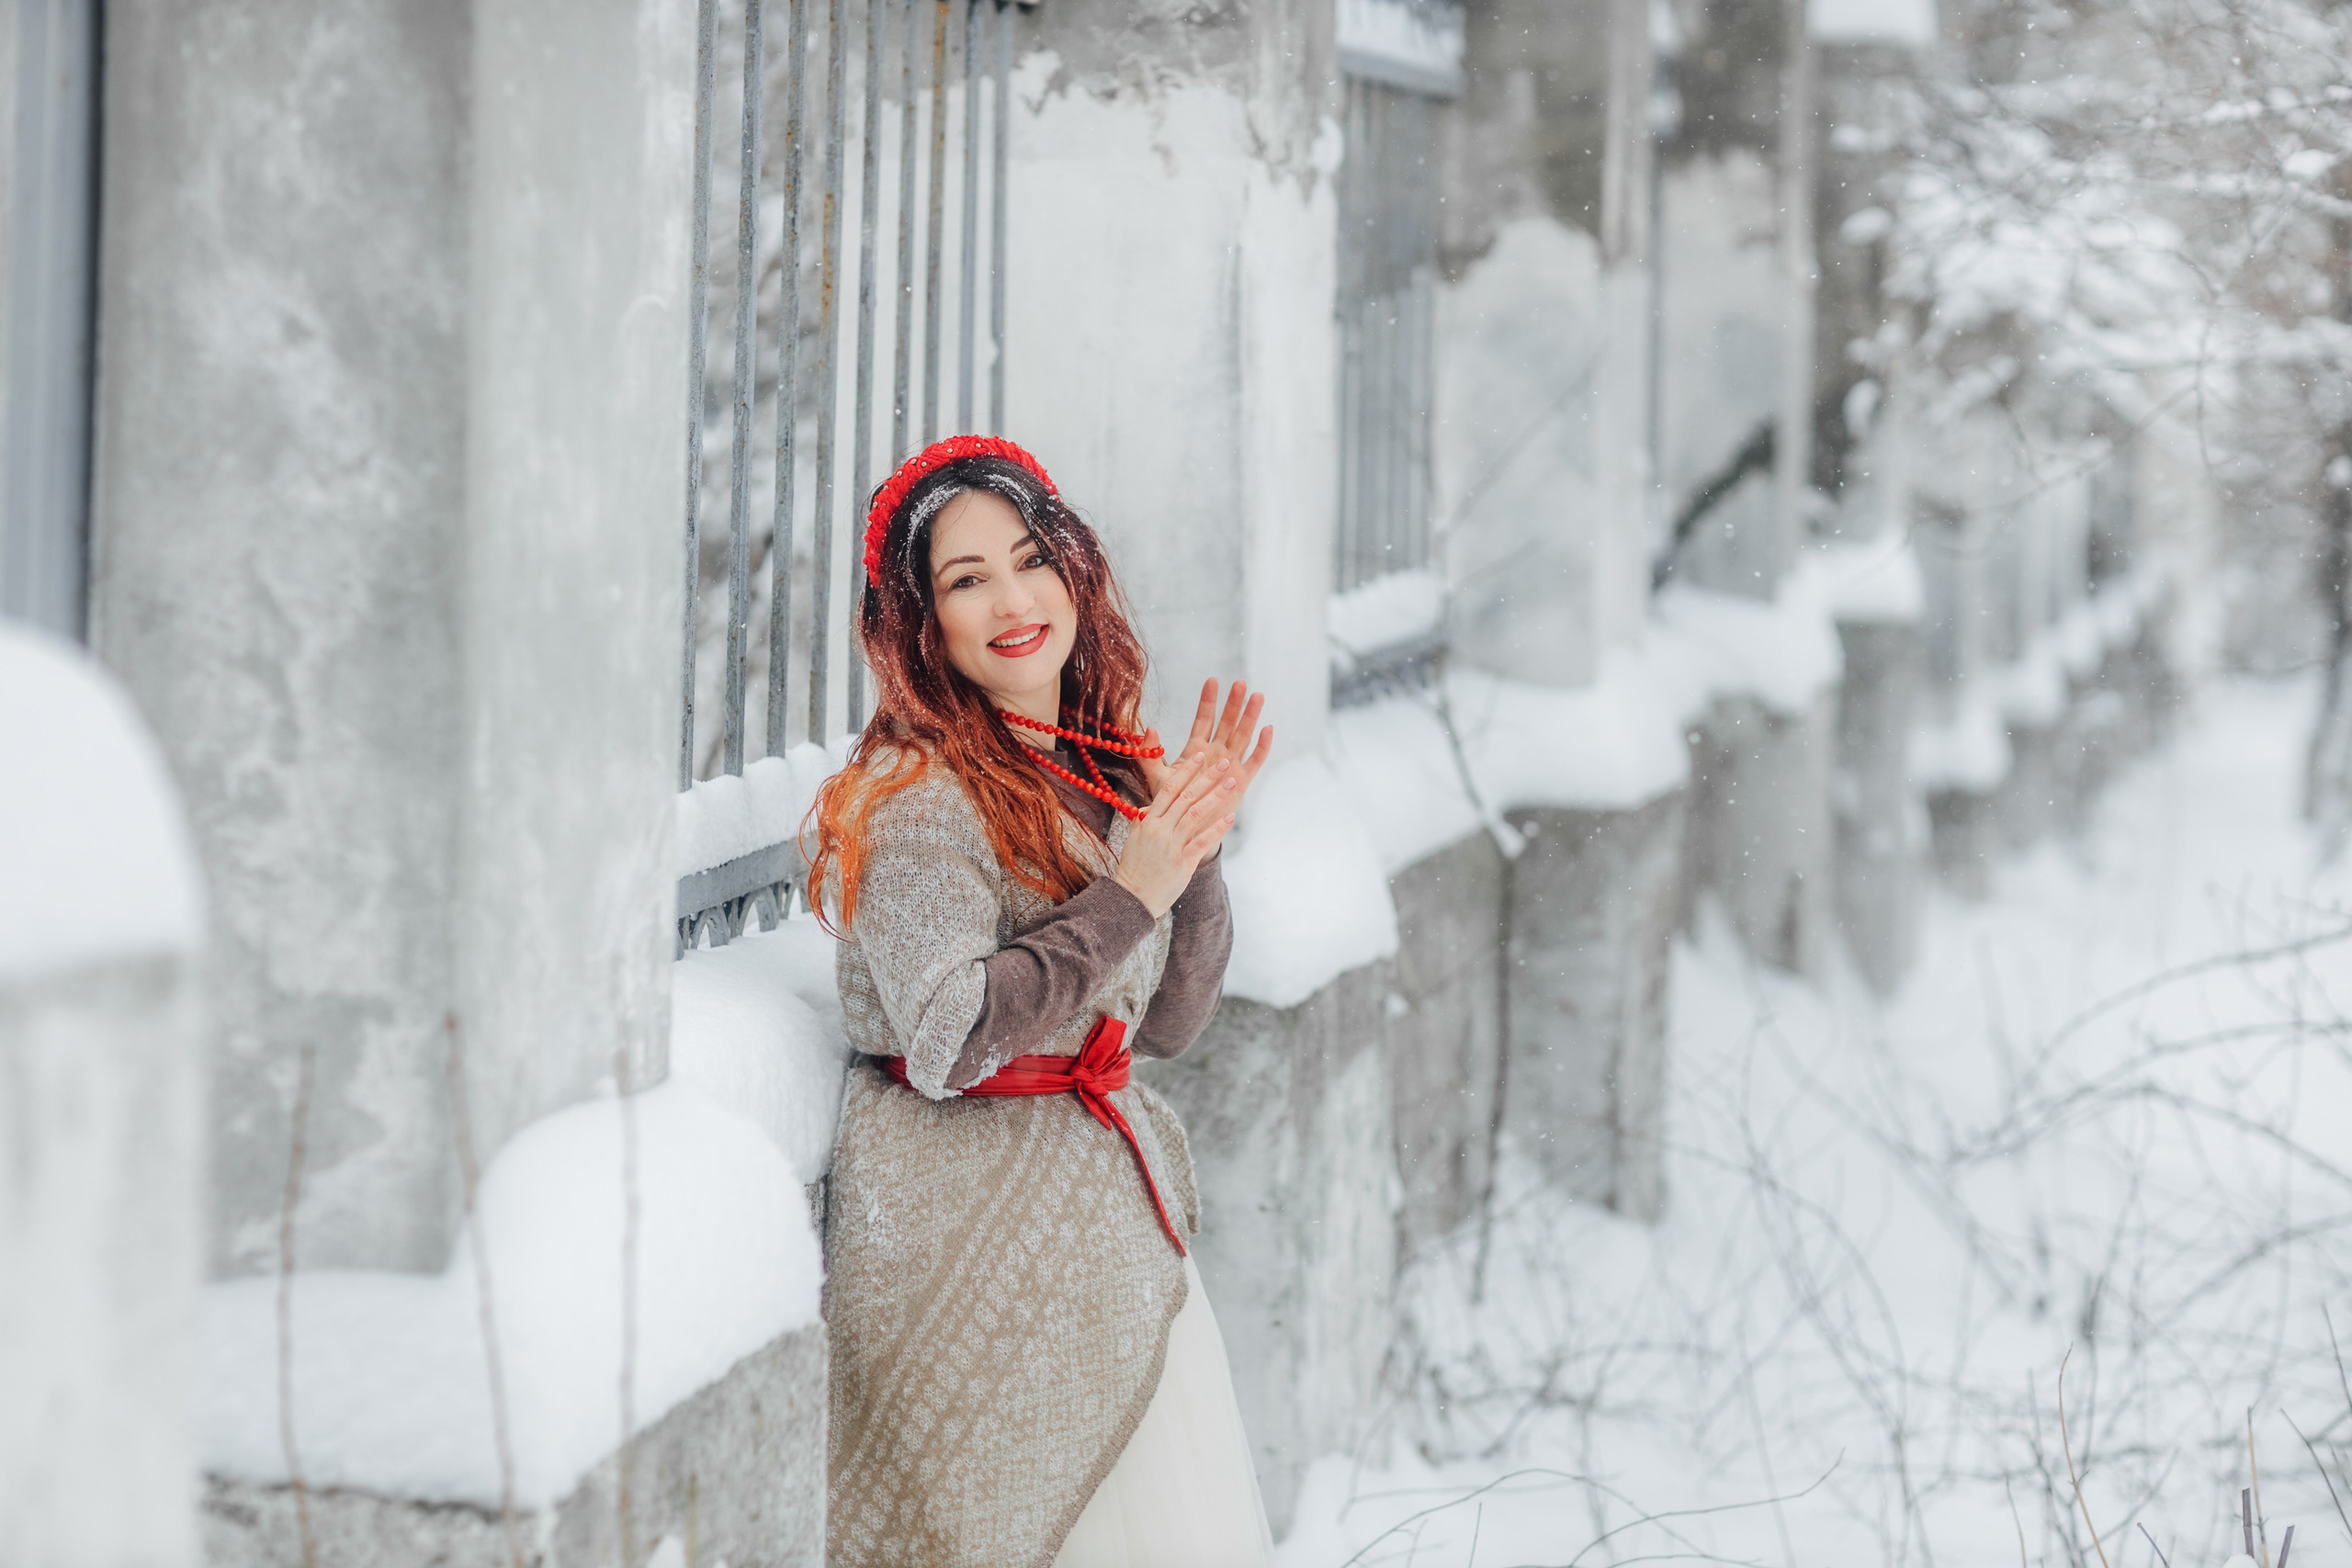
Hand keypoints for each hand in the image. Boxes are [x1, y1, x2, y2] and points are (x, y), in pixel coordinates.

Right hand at [1113, 749, 1240, 917]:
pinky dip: (1217, 829)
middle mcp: (1160, 829)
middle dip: (1206, 777)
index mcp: (1148, 821)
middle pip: (1185, 796)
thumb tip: (1148, 807)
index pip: (1168, 788)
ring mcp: (1171, 845)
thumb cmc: (1134, 868)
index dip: (1186, 770)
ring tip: (1231, 783)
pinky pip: (1202, 841)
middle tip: (1224, 763)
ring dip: (1215, 796)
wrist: (1132, 897)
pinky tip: (1231, 818)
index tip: (1200, 756)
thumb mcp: (1134, 839)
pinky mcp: (1182, 862)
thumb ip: (1142, 821)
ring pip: (1195, 814)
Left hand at [1140, 679, 1273, 823]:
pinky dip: (1262, 746)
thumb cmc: (1172, 804)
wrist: (1186, 830)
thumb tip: (1148, 728)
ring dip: (1250, 717)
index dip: (1208, 701)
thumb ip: (1150, 755)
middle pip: (1227, 723)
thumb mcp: (1158, 778)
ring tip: (1257, 696)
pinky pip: (1254, 761)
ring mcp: (1230, 765)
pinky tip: (1268, 729)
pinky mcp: (1241, 781)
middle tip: (1240, 683)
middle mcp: (1215, 753)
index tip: (1212, 680)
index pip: (1204, 719)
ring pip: (1243, 736)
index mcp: (1196, 749)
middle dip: (1233, 703)